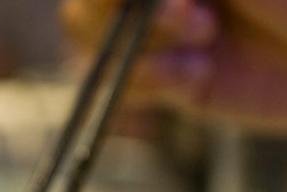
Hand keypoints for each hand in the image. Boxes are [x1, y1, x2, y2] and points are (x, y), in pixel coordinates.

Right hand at [61, 0, 286, 130]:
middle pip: (85, 10)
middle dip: (118, 13)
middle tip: (187, 14)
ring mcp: (163, 40)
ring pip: (97, 49)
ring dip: (141, 47)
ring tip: (202, 40)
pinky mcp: (176, 84)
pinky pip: (130, 87)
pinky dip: (153, 81)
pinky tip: (198, 73)